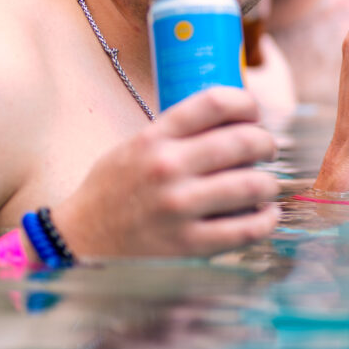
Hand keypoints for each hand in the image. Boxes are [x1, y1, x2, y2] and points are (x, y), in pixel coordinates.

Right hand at [51, 86, 280, 257]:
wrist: (79, 243)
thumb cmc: (114, 192)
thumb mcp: (135, 148)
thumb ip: (178, 133)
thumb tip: (237, 120)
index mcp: (154, 139)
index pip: (215, 102)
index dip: (246, 104)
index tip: (253, 115)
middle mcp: (167, 168)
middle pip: (244, 141)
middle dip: (266, 144)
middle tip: (267, 151)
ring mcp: (178, 208)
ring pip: (254, 185)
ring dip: (269, 184)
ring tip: (264, 186)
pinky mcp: (188, 245)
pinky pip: (248, 228)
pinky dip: (266, 219)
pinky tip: (265, 214)